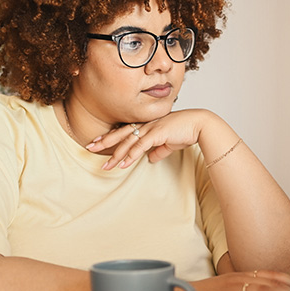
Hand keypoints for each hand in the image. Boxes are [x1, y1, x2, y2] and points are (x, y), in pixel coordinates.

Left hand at [86, 109, 208, 169]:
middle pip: (121, 133)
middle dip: (105, 141)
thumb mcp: (169, 144)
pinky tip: (123, 164)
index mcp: (148, 125)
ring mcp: (151, 128)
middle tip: (89, 147)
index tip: (98, 141)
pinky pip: (140, 146)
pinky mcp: (158, 133)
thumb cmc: (186, 132)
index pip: (125, 130)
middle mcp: (146, 125)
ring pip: (128, 142)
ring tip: (105, 165)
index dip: (111, 136)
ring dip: (116, 154)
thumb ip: (159, 151)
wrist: (200, 125)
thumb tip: (150, 159)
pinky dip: (130, 155)